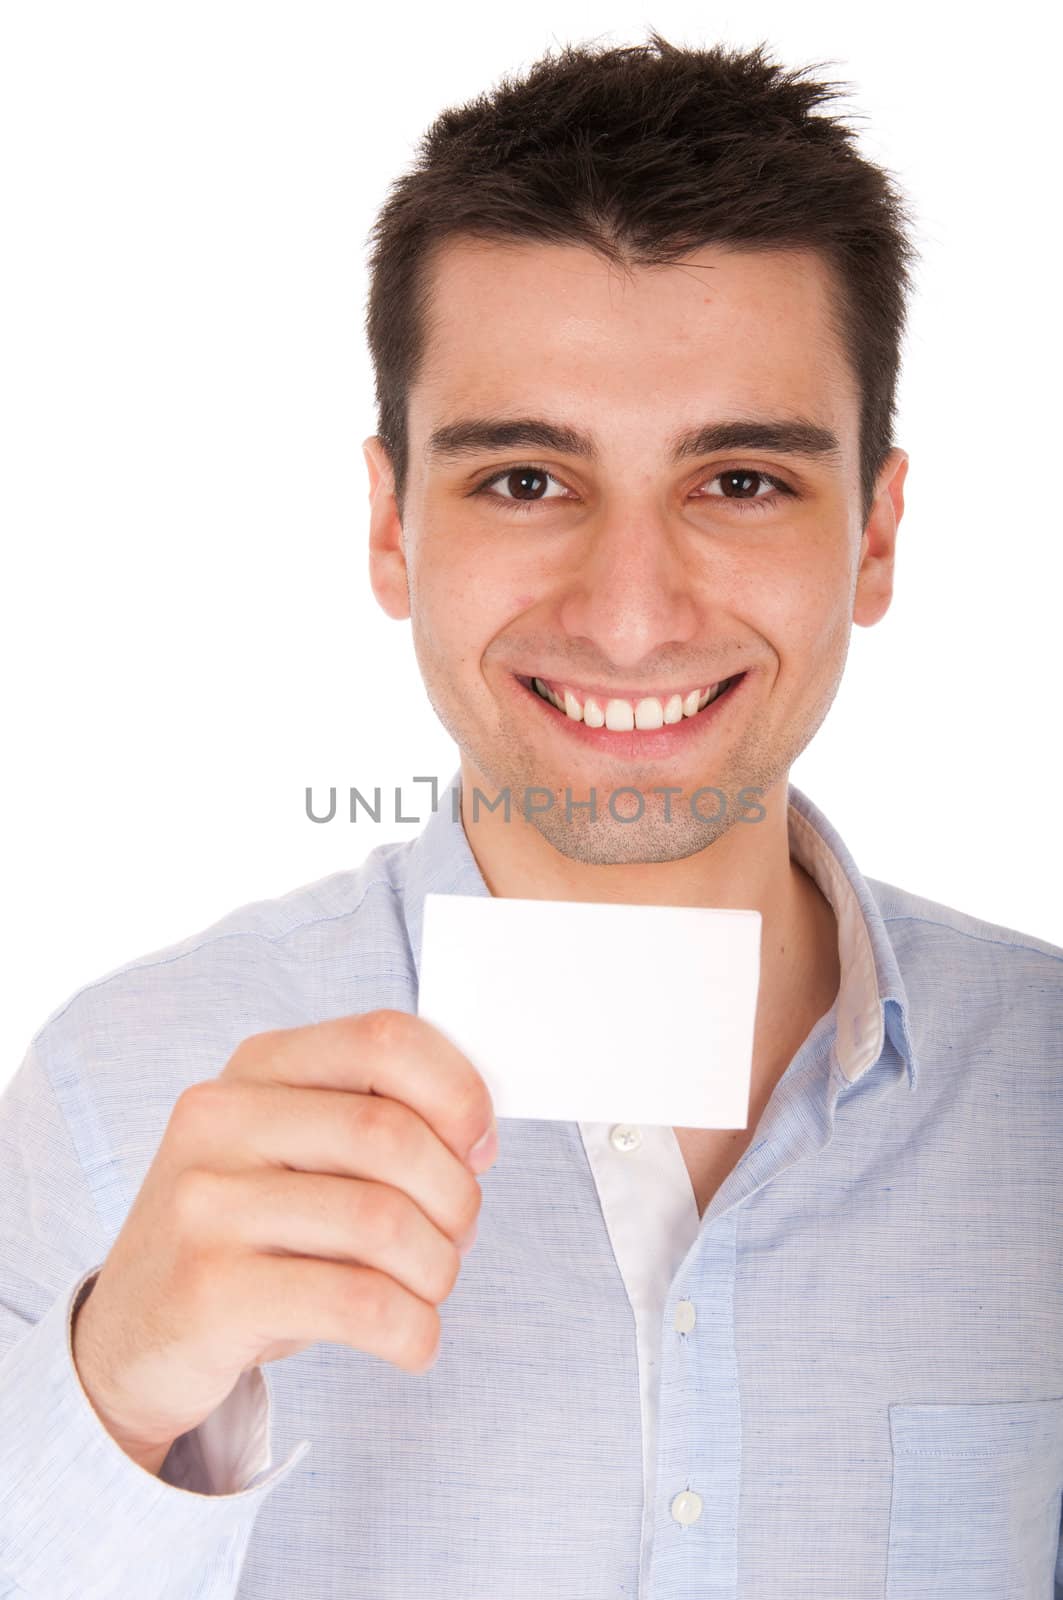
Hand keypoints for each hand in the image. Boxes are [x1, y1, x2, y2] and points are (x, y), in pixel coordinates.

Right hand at [71, 1009, 496, 1474]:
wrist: (130, 1337)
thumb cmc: (248, 1237)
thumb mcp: (296, 1154)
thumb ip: (376, 1120)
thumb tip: (478, 1133)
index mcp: (257, 1066)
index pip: (385, 1039)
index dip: (459, 1092)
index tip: (481, 1148)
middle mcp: (221, 1118)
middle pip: (391, 1135)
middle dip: (455, 1197)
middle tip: (455, 1236)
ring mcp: (205, 1203)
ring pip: (382, 1222)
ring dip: (437, 1269)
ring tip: (428, 1289)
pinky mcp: (208, 1291)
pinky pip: (356, 1304)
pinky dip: (412, 1329)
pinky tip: (412, 1340)